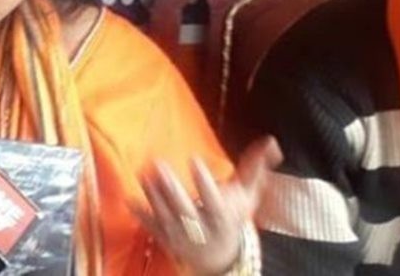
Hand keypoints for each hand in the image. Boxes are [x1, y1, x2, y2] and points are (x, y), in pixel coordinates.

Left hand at [133, 136, 281, 274]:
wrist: (220, 257)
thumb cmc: (232, 216)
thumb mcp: (247, 195)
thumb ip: (256, 168)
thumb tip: (270, 141)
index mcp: (223, 217)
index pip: (214, 201)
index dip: (205, 182)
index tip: (195, 159)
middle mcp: (201, 229)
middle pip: (185, 210)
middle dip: (171, 188)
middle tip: (159, 163)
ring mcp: (181, 235)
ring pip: (166, 216)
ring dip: (153, 195)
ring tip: (143, 172)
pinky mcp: (165, 238)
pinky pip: (151, 227)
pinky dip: (140, 214)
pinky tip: (129, 198)